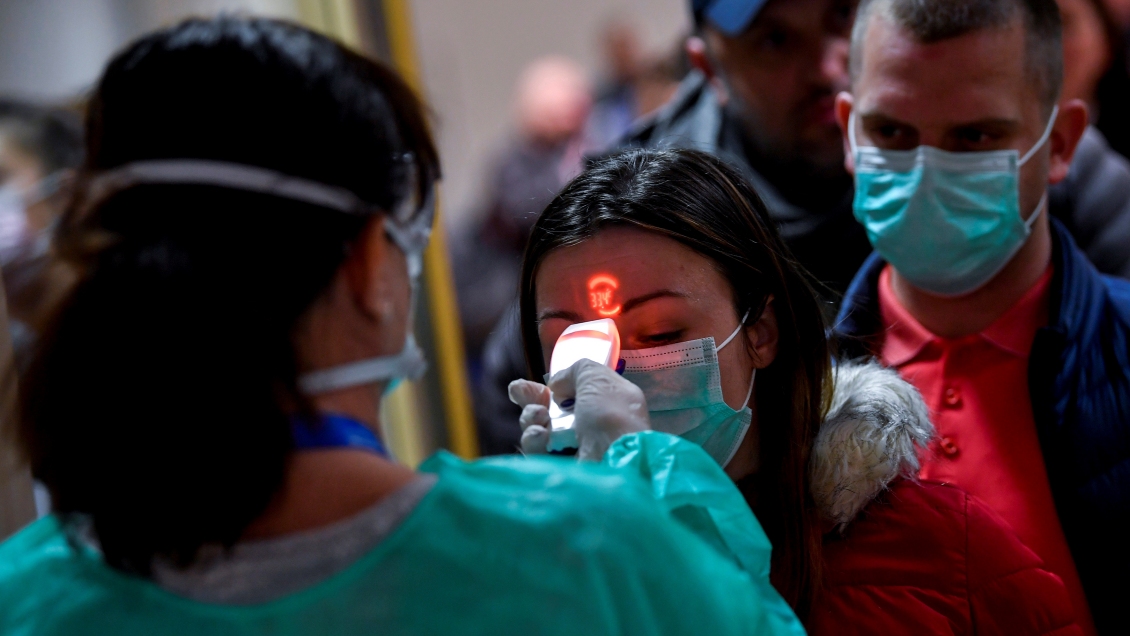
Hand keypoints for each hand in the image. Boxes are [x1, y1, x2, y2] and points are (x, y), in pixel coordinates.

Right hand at [509, 359, 650, 459]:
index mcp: (605, 406)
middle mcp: (588, 430)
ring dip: (532, 417)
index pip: (573, 395)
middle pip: (549, 412)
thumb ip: (576, 371)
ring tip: (539, 416)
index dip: (553, 387)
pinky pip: (536, 453)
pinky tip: (540, 435)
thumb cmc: (610, 417)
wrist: (614, 463)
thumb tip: (557, 384)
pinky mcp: (556, 472)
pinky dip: (534, 440)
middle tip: (520, 392)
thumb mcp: (597, 378)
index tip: (536, 383)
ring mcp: (572, 453)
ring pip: (538, 431)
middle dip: (532, 399)